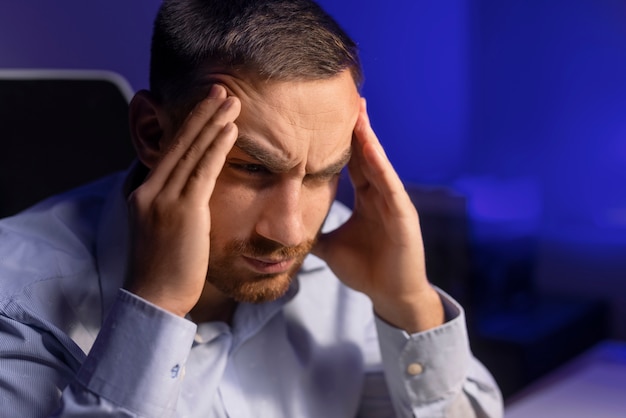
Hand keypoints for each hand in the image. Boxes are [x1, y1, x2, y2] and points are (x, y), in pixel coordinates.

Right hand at [125, 85, 240, 316]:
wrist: (154, 300)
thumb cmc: (164, 270)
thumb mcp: (161, 231)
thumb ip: (173, 207)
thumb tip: (193, 196)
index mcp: (143, 193)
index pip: (169, 152)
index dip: (189, 127)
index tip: (206, 108)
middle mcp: (149, 190)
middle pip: (179, 143)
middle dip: (202, 114)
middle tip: (222, 90)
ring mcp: (163, 199)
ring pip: (191, 152)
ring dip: (214, 123)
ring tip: (232, 101)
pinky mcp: (182, 210)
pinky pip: (203, 171)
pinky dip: (218, 147)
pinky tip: (231, 129)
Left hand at [313, 99, 443, 332]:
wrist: (390, 296)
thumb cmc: (366, 270)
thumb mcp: (330, 247)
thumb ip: (313, 232)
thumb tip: (285, 227)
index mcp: (366, 199)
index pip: (351, 162)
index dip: (339, 140)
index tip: (324, 117)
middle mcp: (380, 195)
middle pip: (365, 154)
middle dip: (355, 127)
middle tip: (345, 97)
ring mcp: (393, 202)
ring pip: (377, 163)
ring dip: (367, 136)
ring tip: (358, 110)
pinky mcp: (403, 214)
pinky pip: (389, 183)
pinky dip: (379, 163)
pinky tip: (369, 144)